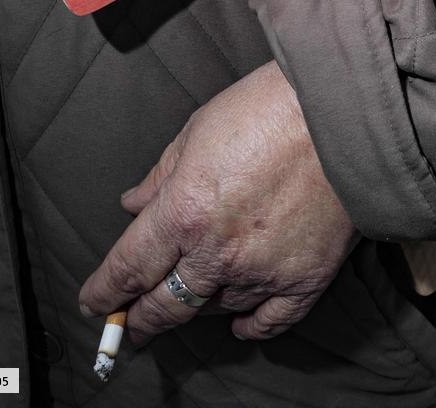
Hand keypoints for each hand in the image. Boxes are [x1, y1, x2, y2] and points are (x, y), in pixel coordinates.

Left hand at [79, 60, 357, 343]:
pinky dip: (249, 327)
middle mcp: (217, 252)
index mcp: (184, 212)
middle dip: (139, 318)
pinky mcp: (305, 280)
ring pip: (214, 310)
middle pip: (165, 305)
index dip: (105, 291)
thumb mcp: (197, 131)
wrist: (340, 111)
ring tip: (187, 300)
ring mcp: (262, 271)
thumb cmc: (267, 108)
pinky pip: (270, 321)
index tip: (94, 302)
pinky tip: (236, 324)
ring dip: (194, 307)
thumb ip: (161, 176)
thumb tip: (133, 205)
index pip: (130, 268)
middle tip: (128, 324)